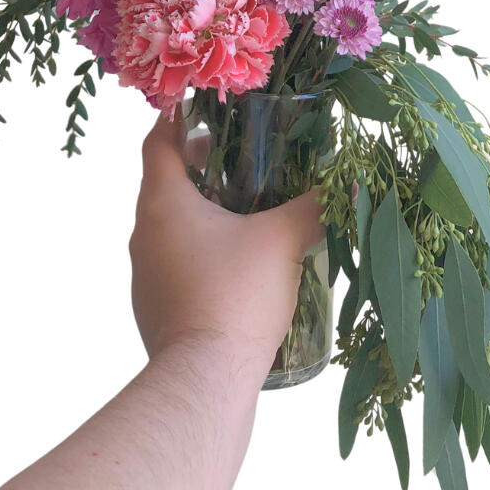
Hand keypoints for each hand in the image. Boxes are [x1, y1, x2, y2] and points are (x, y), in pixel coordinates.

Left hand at [129, 109, 324, 373]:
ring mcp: (144, 274)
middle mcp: (143, 232)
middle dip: (202, 167)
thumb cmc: (236, 296)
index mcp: (163, 201)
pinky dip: (200, 252)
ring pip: (169, 226)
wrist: (203, 381)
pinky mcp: (154, 308)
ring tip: (247, 213)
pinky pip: (174, 264)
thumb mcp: (283, 240)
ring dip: (201, 213)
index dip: (178, 118)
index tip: (204, 108)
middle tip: (242, 160)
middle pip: (165, 182)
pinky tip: (238, 265)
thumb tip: (346, 183)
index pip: (158, 141)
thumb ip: (315, 206)